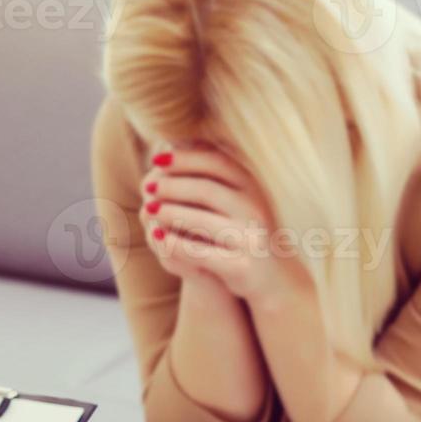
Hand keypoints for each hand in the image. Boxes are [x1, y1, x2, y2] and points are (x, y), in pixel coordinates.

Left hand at [140, 142, 307, 304]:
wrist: (272, 278)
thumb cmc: (242, 230)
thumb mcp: (233, 199)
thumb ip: (209, 175)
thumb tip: (170, 143)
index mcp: (254, 188)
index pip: (217, 163)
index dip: (185, 159)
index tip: (157, 158)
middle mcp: (256, 211)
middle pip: (207, 191)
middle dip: (173, 186)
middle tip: (148, 186)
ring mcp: (251, 240)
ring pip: (203, 222)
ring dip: (171, 213)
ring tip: (149, 209)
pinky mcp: (242, 267)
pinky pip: (201, 253)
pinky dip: (175, 243)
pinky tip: (157, 236)